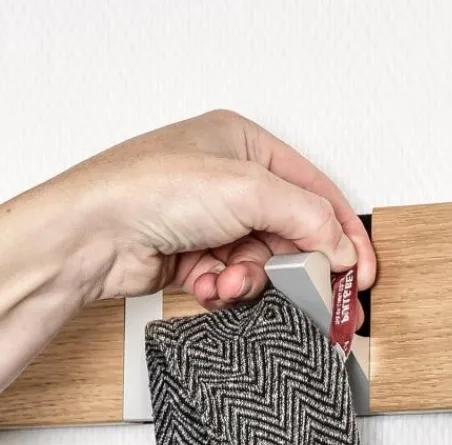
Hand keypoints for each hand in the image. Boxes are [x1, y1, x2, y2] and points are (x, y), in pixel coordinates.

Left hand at [56, 110, 374, 318]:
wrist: (92, 234)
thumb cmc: (148, 189)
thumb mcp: (246, 190)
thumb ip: (306, 217)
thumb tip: (339, 246)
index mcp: (244, 145)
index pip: (313, 191)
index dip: (342, 232)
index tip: (359, 271)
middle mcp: (226, 181)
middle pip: (285, 232)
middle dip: (288, 265)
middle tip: (306, 292)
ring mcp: (207, 221)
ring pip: (256, 263)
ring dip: (247, 280)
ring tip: (228, 282)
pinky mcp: (190, 257)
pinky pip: (227, 280)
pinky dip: (221, 289)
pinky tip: (206, 286)